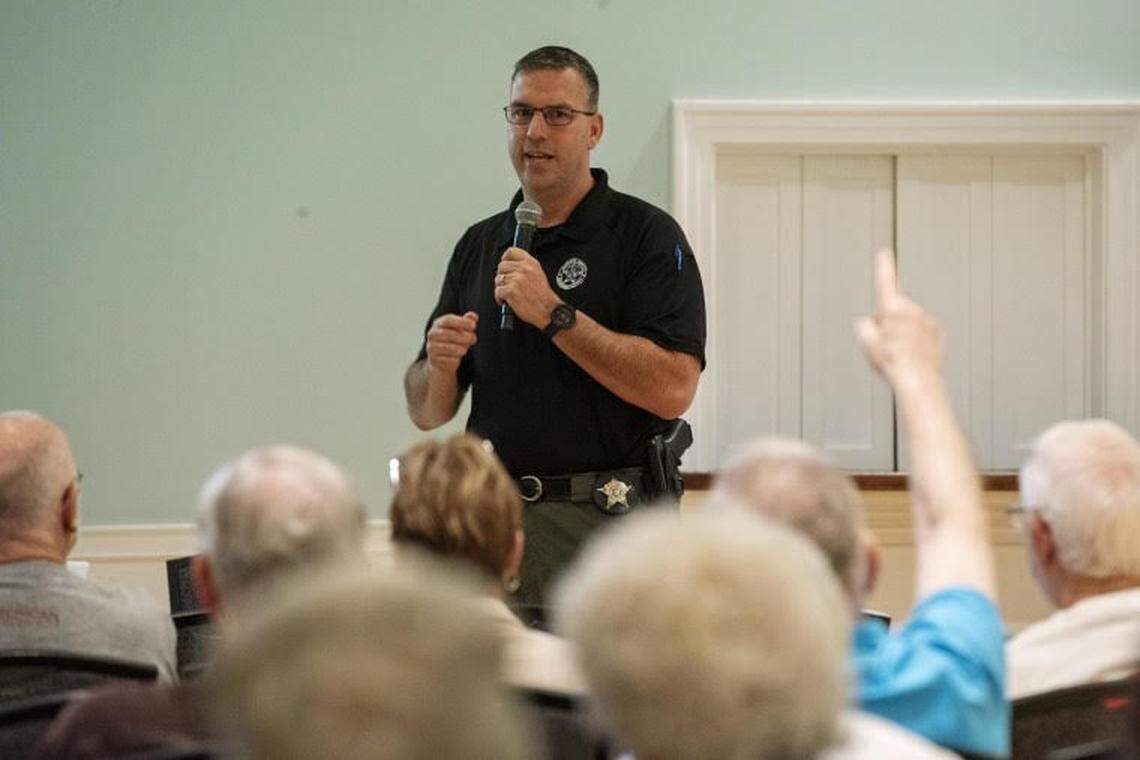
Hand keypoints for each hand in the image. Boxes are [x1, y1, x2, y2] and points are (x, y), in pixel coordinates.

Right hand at [425, 312, 477, 374]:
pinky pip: (446, 359)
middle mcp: (432, 334)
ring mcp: (431, 347)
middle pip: (448, 333)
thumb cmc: (453, 341)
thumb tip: (473, 316)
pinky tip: (457, 358)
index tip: (473, 326)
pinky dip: (455, 359)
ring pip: (447, 347)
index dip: (461, 322)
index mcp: (438, 324)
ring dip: (460, 348)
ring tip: (465, 349)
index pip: (448, 320)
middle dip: (463, 336)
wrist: (442, 361)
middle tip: (473, 338)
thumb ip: (467, 322)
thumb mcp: (461, 330)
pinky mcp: (433, 360)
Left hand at [495, 247, 559, 327]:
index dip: (505, 259)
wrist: (549, 311)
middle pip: (501, 266)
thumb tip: (511, 265)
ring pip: (498, 279)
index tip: (506, 267)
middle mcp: (524, 269)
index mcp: (531, 263)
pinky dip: (499, 298)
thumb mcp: (538, 274)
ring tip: (509, 295)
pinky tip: (507, 301)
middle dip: (502, 276)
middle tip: (507, 285)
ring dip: (501, 288)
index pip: (511, 251)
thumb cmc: (543, 297)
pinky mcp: (511, 291)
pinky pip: (497, 291)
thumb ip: (525, 267)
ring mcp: (517, 280)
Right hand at [854, 250, 942, 388]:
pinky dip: (917, 342)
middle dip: (889, 323)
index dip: (884, 267)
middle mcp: (912, 311)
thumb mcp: (866, 343)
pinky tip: (913, 355)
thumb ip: (864, 325)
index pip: (886, 283)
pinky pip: (924, 334)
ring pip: (910, 324)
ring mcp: (927, 322)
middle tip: (885, 343)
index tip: (885, 253)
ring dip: (903, 334)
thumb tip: (869, 322)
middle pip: (894, 311)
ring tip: (900, 353)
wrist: (917, 380)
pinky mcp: (938, 333)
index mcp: (893, 310)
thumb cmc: (892, 362)